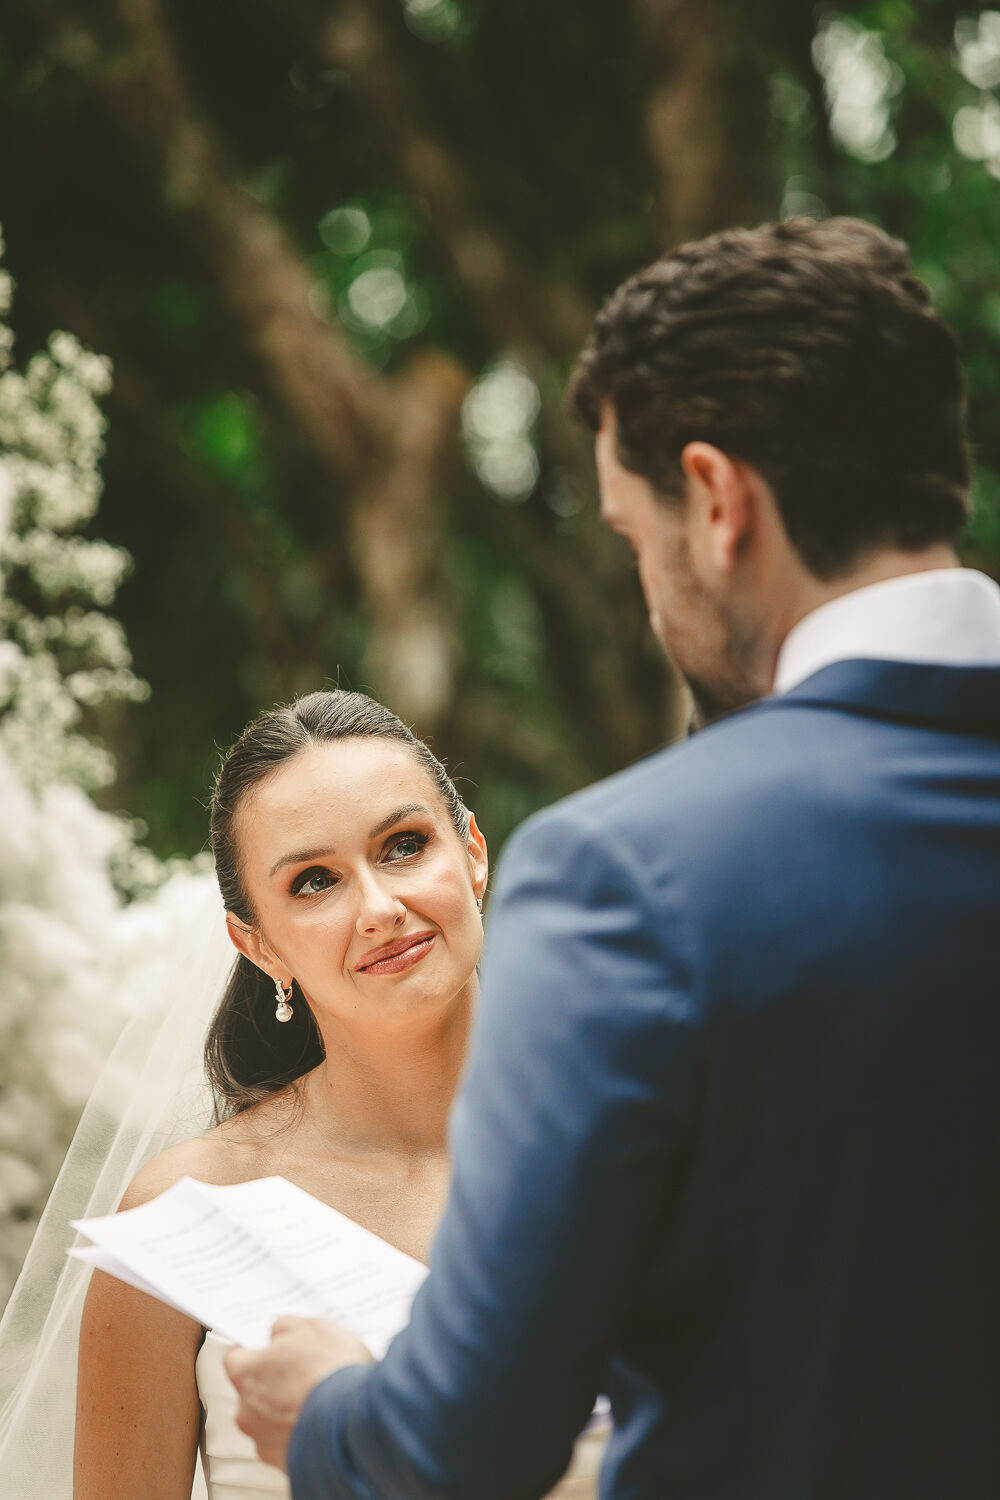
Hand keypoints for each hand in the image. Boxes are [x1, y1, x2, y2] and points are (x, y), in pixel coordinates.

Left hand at [225, 1316, 373, 1471]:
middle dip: (275, 1382)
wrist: (355, 1423)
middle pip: (253, 1392)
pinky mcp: (285, 1464)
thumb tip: (279, 1333)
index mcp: (246, 1375)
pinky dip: (302, 1433)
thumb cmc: (331, 1372)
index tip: (271, 1348)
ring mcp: (265, 1443)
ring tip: (321, 1399)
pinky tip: (324, 1421)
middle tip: (304, 1372)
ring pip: (270, 1421)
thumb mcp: (311, 1327)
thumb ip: (285, 1327)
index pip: (235, 1358)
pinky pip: (289, 1443)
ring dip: (288, 1411)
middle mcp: (247, 1413)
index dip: (256, 1351)